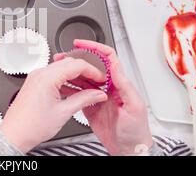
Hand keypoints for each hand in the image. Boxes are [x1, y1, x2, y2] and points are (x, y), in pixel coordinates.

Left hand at [0, 56, 107, 152]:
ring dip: (76, 76)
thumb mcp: (63, 112)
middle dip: (85, 72)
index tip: (101, 78)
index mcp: (47, 77)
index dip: (93, 71)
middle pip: (69, 63)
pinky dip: (66, 81)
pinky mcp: (35, 83)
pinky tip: (75, 91)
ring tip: (88, 88)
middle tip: (97, 82)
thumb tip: (97, 94)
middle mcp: (40, 73)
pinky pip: (54, 76)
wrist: (15, 134)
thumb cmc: (32, 126)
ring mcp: (36, 77)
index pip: (76, 64)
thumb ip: (83, 100)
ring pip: (61, 69)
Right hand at [54, 40, 153, 155]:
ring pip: (82, 78)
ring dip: (70, 72)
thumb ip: (125, 85)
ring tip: (59, 69)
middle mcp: (108, 87)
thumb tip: (115, 66)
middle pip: (91, 66)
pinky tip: (61, 87)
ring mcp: (97, 96)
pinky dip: (68, 88)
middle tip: (64, 56)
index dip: (94, 47)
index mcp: (120, 83)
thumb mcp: (134, 106)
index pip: (107, 58)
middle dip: (77, 58)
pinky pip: (77, 94)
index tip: (81, 44)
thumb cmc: (136, 131)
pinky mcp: (89, 107)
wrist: (129, 151)